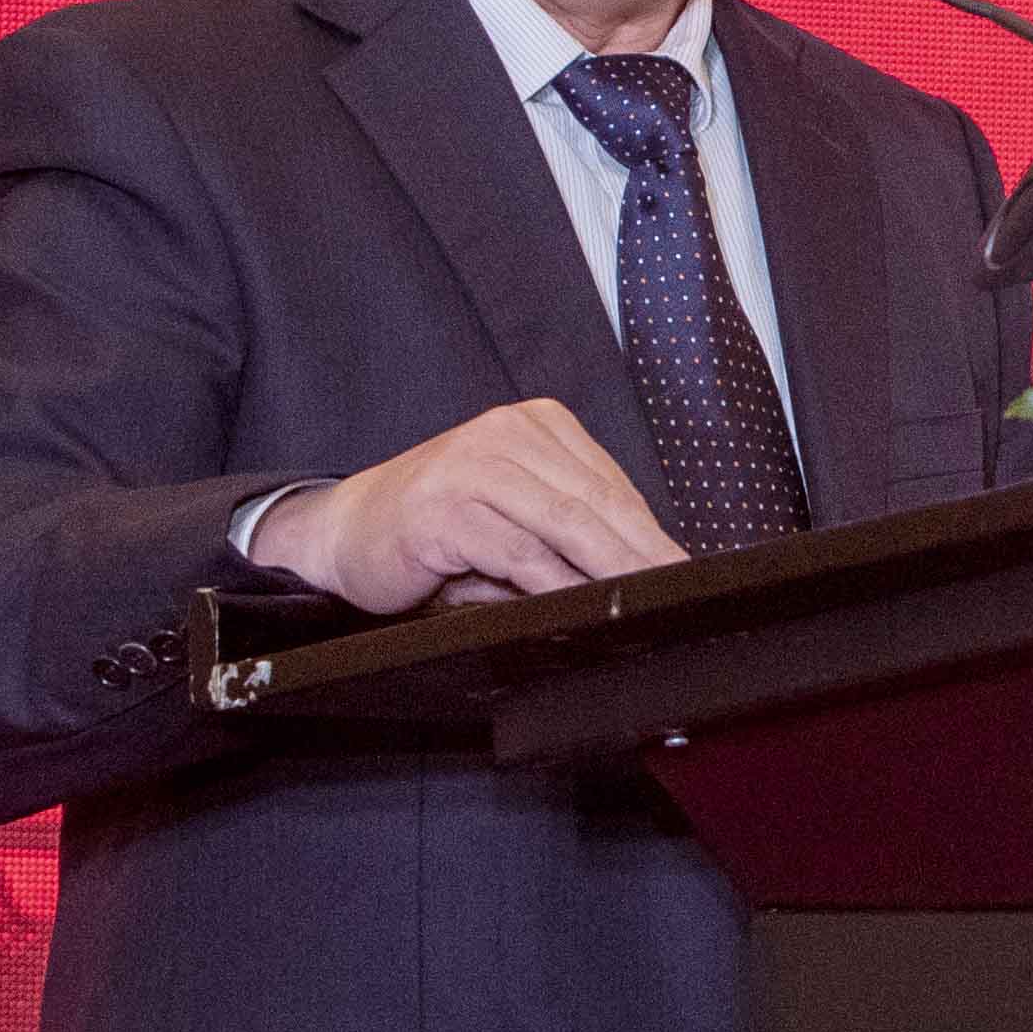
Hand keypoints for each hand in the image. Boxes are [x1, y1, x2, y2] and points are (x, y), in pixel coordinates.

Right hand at [246, 402, 679, 613]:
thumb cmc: (438, 533)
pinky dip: (553, 583)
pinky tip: (580, 606)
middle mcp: (508, 432)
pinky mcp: (445, 506)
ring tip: (645, 603)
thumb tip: (645, 576)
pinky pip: (517, 550)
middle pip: (597, 502)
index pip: (612, 485)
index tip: (689, 572)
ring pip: (565, 522)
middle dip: (645, 554)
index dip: (654, 534)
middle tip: (682, 593)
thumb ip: (570, 537)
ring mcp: (474, 464)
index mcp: (537, 425)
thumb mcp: (514, 523)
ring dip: (611, 570)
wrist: (343, 534)